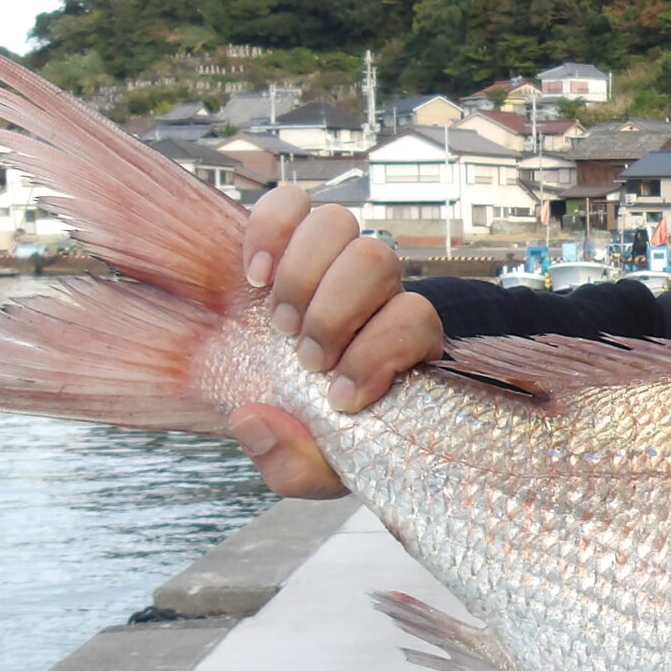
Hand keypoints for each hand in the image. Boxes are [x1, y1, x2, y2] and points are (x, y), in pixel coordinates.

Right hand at [227, 183, 444, 498]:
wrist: (296, 404)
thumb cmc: (319, 435)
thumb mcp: (314, 468)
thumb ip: (293, 462)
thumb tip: (253, 419)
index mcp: (401, 345)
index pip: (416, 319)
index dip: (379, 353)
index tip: (339, 398)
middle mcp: (377, 293)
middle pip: (376, 259)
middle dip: (334, 311)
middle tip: (304, 356)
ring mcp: (334, 260)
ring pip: (339, 223)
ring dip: (301, 273)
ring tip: (278, 321)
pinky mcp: (291, 239)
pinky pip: (290, 202)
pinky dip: (269, 229)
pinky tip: (255, 274)